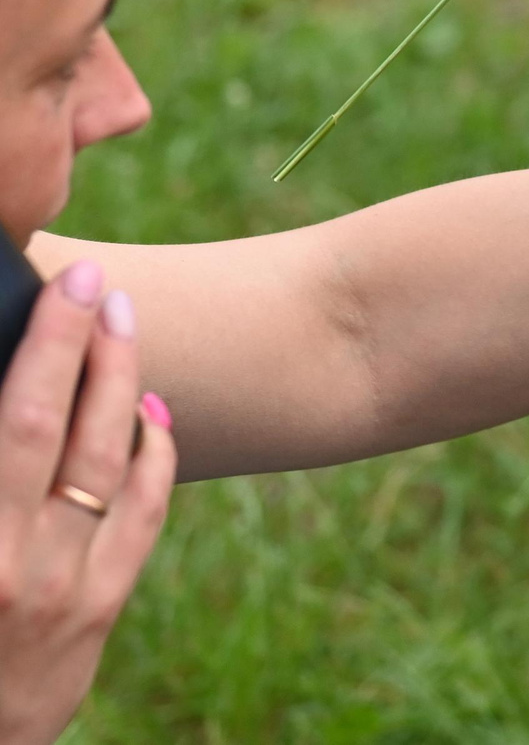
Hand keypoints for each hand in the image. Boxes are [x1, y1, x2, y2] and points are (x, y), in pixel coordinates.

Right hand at [0, 260, 175, 744]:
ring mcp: (58, 583)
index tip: (63, 282)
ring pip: (105, 460)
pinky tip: (153, 411)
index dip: (43, 342)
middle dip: (76, 341)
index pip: (12, 418)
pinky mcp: (96, 608)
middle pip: (50, 424)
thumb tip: (18, 389)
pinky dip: (152, 454)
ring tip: (121, 323)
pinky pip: (140, 514)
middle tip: (94, 281)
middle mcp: (7, 556)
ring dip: (119, 381)